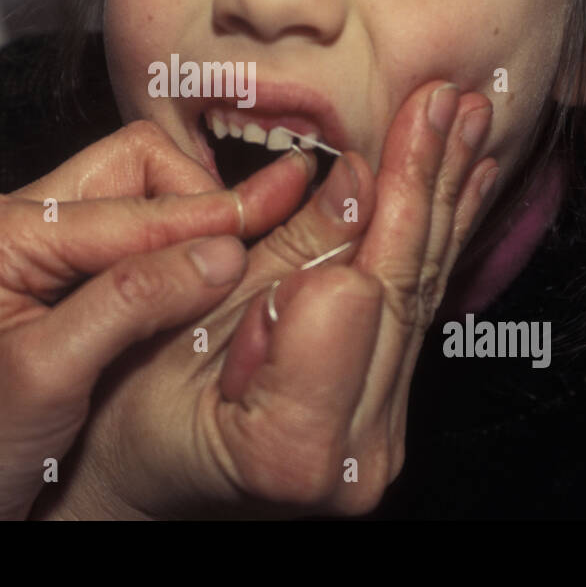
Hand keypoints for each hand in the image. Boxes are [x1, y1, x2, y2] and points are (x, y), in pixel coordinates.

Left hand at [0, 120, 306, 519]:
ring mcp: (42, 247)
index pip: (132, 200)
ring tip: (243, 260)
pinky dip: (180, 257)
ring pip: (145, 199)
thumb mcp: (45, 376)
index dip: (208, 216)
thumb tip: (218, 254)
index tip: (278, 216)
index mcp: (0, 232)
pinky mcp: (65, 278)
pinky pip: (139, 242)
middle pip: (139, 171)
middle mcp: (20, 222)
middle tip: (260, 240)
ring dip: (194, 229)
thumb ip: (129, 304)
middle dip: (201, 203)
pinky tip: (209, 283)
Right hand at [32, 81, 496, 518]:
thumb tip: (355, 178)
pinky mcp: (384, 422)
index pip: (356, 300)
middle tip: (448, 100)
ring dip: (445, 203)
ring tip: (466, 127)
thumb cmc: (119, 418)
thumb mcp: (175, 325)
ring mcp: (379, 444)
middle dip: (426, 183)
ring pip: (420, 298)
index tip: (371, 143)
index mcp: (293, 446)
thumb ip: (278, 257)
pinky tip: (457, 197)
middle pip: (402, 290)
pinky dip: (432, 245)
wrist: (128, 486)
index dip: (355, 224)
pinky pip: (414, 316)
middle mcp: (358, 458)